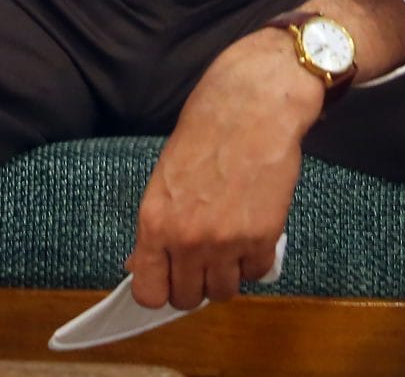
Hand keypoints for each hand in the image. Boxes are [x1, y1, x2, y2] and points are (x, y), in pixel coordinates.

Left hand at [125, 29, 321, 310]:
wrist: (253, 107)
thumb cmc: (206, 132)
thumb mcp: (165, 179)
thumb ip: (156, 227)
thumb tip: (141, 264)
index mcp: (155, 223)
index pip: (149, 293)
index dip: (162, 289)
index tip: (173, 277)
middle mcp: (187, 240)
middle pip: (189, 297)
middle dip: (197, 282)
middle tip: (206, 258)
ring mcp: (226, 242)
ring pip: (224, 291)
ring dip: (228, 273)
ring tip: (233, 245)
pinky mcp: (263, 236)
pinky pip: (257, 272)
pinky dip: (256, 259)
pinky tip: (255, 233)